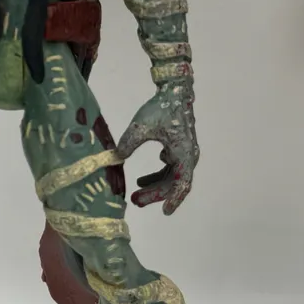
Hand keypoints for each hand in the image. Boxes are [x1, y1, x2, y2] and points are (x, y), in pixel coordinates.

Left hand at [116, 78, 198, 214]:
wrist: (174, 91)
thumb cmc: (161, 108)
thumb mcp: (141, 126)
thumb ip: (128, 143)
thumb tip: (116, 158)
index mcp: (184, 153)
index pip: (182, 183)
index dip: (174, 198)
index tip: (164, 211)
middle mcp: (188, 156)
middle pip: (173, 183)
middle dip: (155, 194)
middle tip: (135, 201)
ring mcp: (184, 152)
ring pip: (171, 176)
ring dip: (155, 185)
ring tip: (136, 193)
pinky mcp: (178, 147)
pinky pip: (169, 168)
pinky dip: (157, 175)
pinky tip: (142, 179)